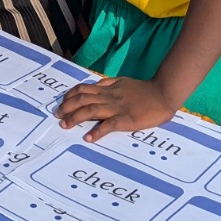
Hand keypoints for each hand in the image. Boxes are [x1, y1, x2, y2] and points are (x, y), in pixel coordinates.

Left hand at [55, 76, 177, 141]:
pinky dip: (97, 131)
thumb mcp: (123, 82)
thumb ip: (109, 85)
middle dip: (67, 106)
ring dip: (76, 117)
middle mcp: (109, 97)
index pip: (84, 89)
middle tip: (57, 115)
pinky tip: (88, 138)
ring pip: (91, 110)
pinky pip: (109, 125)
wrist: (163, 93)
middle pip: (83, 99)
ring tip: (65, 125)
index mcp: (109, 88)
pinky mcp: (126, 119)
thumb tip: (95, 87)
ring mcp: (117, 107)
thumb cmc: (145, 90)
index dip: (70, 95)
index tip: (62, 102)